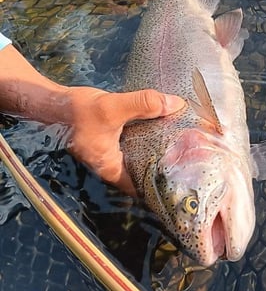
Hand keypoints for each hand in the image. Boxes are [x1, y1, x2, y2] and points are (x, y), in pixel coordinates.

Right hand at [66, 87, 184, 195]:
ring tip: (181, 142)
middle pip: (144, 171)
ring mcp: (111, 154)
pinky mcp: (111, 142)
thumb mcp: (112, 107)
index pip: (142, 186)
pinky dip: (148, 138)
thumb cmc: (77, 111)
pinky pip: (135, 144)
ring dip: (157, 149)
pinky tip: (161, 128)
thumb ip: (144, 104)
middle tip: (188, 156)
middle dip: (164, 164)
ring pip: (140, 157)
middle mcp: (112, 166)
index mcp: (112, 168)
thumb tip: (176, 104)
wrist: (54, 103)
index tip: (183, 175)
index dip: (163, 183)